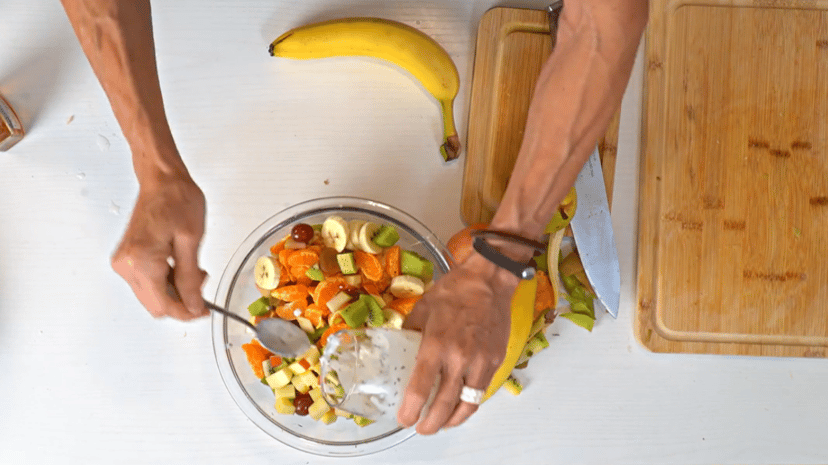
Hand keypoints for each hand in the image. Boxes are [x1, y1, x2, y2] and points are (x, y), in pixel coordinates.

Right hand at [111, 174, 208, 320]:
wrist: (162, 180)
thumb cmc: (176, 200)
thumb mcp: (191, 241)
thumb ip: (190, 278)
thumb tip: (194, 305)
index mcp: (142, 262)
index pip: (164, 305)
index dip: (187, 312)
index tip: (205, 309)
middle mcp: (127, 266)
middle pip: (156, 305)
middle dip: (182, 301)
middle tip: (201, 283)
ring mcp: (124, 263)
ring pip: (152, 296)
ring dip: (175, 291)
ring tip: (192, 269)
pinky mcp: (127, 259)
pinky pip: (148, 283)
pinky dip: (166, 281)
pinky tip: (179, 266)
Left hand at [397, 253, 518, 433]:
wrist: (489, 281)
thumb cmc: (454, 291)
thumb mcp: (422, 309)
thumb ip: (410, 333)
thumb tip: (398, 348)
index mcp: (436, 345)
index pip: (421, 389)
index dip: (410, 410)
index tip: (404, 419)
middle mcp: (459, 358)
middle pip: (444, 405)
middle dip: (430, 424)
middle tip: (421, 428)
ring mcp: (481, 362)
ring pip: (467, 405)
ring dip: (452, 420)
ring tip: (441, 424)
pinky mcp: (495, 361)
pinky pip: (481, 391)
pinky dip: (470, 404)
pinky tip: (460, 406)